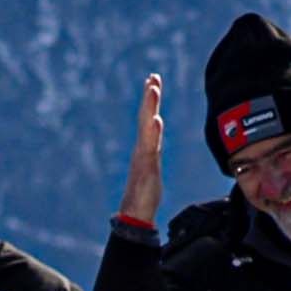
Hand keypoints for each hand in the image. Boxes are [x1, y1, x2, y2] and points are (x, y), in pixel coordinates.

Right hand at [123, 73, 167, 231]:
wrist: (135, 214)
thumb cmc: (145, 196)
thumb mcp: (153, 171)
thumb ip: (152, 157)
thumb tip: (153, 154)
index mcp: (145, 148)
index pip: (149, 119)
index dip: (150, 101)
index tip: (153, 81)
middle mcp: (142, 148)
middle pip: (146, 117)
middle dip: (149, 97)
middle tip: (153, 77)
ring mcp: (143, 156)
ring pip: (147, 126)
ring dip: (150, 107)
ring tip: (153, 89)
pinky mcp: (146, 166)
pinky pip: (149, 146)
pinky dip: (152, 132)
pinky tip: (155, 119)